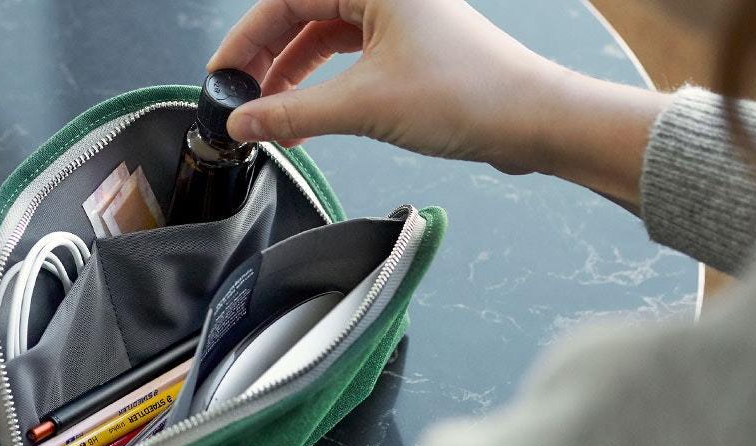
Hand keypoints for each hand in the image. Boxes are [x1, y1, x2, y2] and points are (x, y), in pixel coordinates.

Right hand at [208, 0, 670, 202]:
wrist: (533, 122)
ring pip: (325, 45)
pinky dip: (323, 94)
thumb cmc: (469, 94)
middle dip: (267, 64)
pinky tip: (305, 124)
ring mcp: (399, 25)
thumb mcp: (362, 105)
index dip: (246, 40)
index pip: (286, 1)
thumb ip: (290, 112)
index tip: (222, 76)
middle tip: (239, 99)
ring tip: (268, 120)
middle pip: (302, 19)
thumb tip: (242, 122)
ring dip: (293, 83)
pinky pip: (349, 66)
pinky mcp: (410, 56)